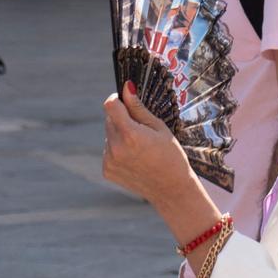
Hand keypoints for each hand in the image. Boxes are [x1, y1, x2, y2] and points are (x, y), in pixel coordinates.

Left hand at [103, 83, 195, 202]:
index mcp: (130, 134)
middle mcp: (116, 147)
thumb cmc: (171, 155)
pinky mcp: (106, 170)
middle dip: (122, 119)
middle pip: (109, 120)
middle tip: (142, 131)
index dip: (118, 100)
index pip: (110, 105)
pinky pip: (108, 151)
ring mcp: (109, 160)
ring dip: (119, 135)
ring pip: (109, 135)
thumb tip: (126, 88)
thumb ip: (139, 109)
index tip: (126, 101)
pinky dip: (118, 150)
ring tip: (140, 148)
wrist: (171, 189)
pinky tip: (135, 159)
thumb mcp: (159, 128)